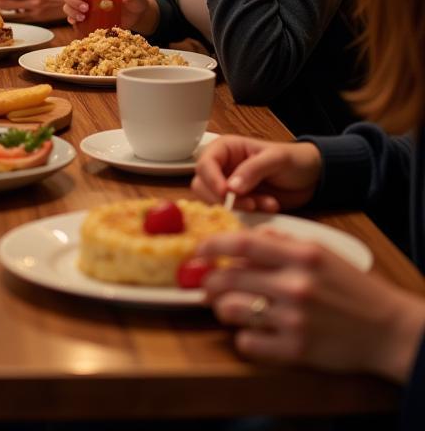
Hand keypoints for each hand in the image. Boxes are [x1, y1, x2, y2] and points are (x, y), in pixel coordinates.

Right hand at [61, 0, 153, 32]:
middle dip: (72, 0)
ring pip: (67, 5)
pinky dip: (72, 19)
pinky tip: (77, 22)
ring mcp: (84, 5)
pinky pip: (71, 18)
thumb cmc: (134, 0)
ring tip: (83, 17)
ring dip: (71, 10)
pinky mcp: (85, 18)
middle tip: (86, 7)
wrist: (137, 15)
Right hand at [190, 135, 322, 212]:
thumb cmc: (293, 160)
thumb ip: (252, 169)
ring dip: (240, 208)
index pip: (204, 164)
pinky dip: (251, 215)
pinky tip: (270, 206)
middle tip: (250, 204)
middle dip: (224, 198)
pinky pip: (233, 214)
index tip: (226, 193)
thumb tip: (231, 187)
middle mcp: (222, 168)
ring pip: (215, 203)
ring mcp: (229, 188)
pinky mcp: (239, 205)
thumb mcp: (275, 158)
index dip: (211, 180)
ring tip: (266, 203)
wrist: (313, 178)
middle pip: (202, 186)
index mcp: (225, 149)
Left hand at [198, 228, 424, 381]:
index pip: (242, 243)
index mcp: (301, 255)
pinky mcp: (296, 350)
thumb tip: (249, 235)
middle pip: (228, 278)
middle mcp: (295, 285)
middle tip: (205, 285)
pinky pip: (248, 343)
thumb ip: (283, 240)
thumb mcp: (322, 253)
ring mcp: (294, 319)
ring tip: (228, 307)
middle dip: (208, 282)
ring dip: (222, 309)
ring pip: (231, 310)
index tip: (199, 250)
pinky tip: (251, 332)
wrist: (388, 329)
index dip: (213, 245)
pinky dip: (243, 337)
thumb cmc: (352, 288)